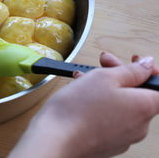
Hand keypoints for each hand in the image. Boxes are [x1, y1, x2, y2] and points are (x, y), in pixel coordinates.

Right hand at [9, 52, 158, 157]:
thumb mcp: (104, 76)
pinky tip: (81, 96)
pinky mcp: (106, 143)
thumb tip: (147, 66)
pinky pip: (108, 118)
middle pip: (137, 94)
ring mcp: (123, 137)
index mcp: (145, 107)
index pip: (158, 86)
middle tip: (102, 64)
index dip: (147, 70)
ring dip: (105, 89)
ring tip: (83, 80)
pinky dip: (98, 105)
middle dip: (119, 76)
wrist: (55, 139)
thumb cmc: (78, 109)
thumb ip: (131, 70)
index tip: (135, 61)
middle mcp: (139, 126)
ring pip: (120, 105)